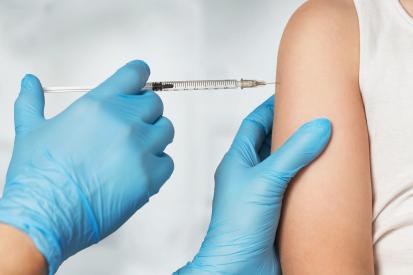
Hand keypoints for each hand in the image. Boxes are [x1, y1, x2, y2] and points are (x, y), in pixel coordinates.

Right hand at [0, 60, 173, 273]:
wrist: (45, 217)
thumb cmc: (38, 177)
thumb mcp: (30, 131)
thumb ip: (32, 102)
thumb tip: (29, 82)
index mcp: (98, 104)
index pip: (135, 74)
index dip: (139, 77)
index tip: (139, 85)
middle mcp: (124, 122)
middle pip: (154, 103)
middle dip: (144, 113)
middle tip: (128, 129)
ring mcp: (140, 149)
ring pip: (165, 130)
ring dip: (153, 138)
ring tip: (132, 152)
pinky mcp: (150, 176)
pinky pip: (168, 162)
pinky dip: (157, 166)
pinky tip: (136, 173)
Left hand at [176, 96, 330, 273]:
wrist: (238, 267)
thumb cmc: (235, 228)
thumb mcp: (266, 181)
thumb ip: (293, 153)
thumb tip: (317, 127)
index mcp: (238, 160)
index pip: (254, 124)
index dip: (270, 107)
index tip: (288, 94)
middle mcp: (248, 174)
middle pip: (268, 141)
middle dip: (287, 127)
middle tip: (308, 115)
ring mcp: (261, 191)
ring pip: (280, 163)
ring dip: (297, 153)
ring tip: (317, 140)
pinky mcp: (274, 209)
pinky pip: (290, 185)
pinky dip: (303, 177)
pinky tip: (318, 177)